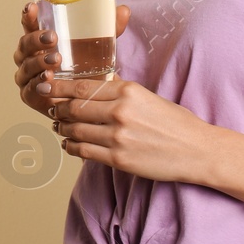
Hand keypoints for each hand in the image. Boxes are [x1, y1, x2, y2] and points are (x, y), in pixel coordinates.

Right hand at [13, 0, 130, 116]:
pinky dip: (37, 83)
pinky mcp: (31, 96)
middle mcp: (30, 57)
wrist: (90, 100)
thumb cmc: (88, 68)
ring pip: (26, 66)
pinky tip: (47, 80)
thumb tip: (124, 10)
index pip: (30, 25)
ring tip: (55, 60)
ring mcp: (28, 77)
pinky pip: (29, 88)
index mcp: (41, 40)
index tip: (32, 7)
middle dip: (37, 40)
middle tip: (53, 38)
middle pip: (25, 44)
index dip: (29, 16)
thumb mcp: (100, 46)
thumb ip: (110, 28)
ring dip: (39, 62)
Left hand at [42, 76, 214, 184]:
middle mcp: (120, 111)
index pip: (82, 87)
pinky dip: (72, 146)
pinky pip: (84, 151)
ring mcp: (118, 136)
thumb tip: (95, 84)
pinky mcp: (119, 159)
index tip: (46, 85)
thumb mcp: (148, 97)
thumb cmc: (176, 123)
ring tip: (60, 126)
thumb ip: (121, 91)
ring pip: (75, 130)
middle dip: (58, 108)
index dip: (58, 86)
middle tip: (51, 108)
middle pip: (74, 108)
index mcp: (128, 91)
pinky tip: (70, 144)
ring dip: (63, 128)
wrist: (197, 150)